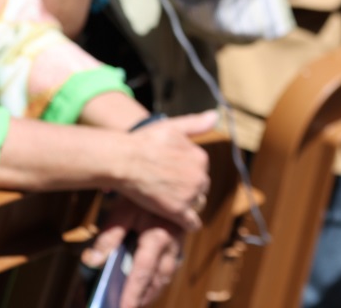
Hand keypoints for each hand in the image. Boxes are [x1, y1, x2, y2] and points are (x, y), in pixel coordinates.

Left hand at [82, 199, 183, 307]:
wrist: (168, 169)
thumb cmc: (142, 190)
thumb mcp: (122, 211)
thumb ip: (109, 237)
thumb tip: (92, 261)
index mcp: (158, 235)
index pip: (143, 273)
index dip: (132, 294)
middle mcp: (172, 241)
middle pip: (160, 278)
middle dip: (145, 296)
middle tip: (130, 307)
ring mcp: (179, 239)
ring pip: (169, 272)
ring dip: (154, 288)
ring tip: (139, 299)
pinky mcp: (181, 235)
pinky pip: (173, 261)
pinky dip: (161, 274)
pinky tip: (151, 278)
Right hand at [112, 111, 215, 231]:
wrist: (125, 160)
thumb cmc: (144, 141)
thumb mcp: (173, 127)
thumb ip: (196, 124)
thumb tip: (216, 116)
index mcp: (200, 157)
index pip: (200, 170)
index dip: (188, 173)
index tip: (176, 176)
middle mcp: (200, 176)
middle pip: (200, 187)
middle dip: (190, 189)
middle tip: (173, 191)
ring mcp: (190, 195)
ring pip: (196, 203)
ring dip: (188, 205)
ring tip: (173, 205)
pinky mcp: (177, 211)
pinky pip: (191, 222)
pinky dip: (188, 223)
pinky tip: (183, 224)